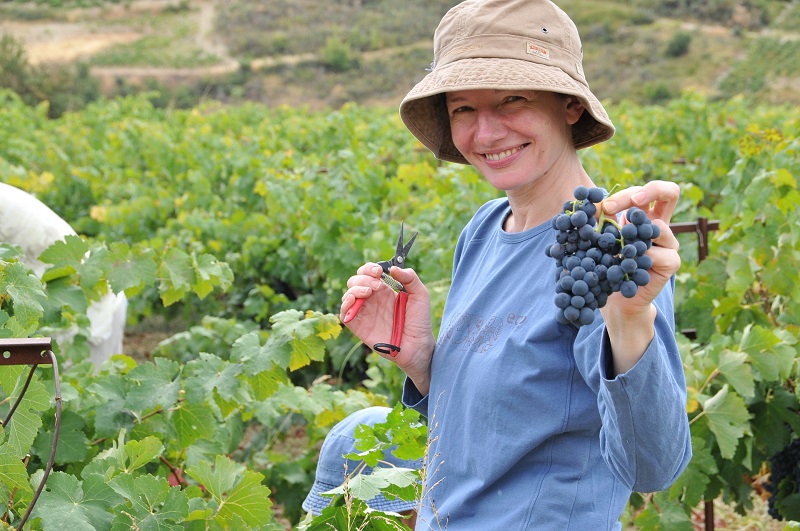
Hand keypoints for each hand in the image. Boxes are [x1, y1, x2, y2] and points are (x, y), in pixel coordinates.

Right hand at [340, 263, 435, 392]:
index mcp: (384, 291)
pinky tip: (354, 300)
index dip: (369, 269)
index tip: (379, 271)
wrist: (418, 345)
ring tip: (369, 291)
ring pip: (348, 294)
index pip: (368, 273)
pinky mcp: (359, 326)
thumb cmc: (420, 321)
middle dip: (363, 278)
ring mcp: (364, 313)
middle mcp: (372, 300)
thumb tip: (393, 268)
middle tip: (377, 285)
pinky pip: (344, 313)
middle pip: (355, 281)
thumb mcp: (420, 295)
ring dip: (355, 288)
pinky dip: (345, 304)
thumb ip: (410, 278)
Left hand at [601, 180, 681, 313]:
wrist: (616, 299)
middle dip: (648, 191)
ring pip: (659, 226)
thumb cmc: (608, 264)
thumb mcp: (602, 238)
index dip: (631, 192)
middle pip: (671, 191)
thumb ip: (601, 220)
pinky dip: (637, 259)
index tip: (607, 207)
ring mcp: (669, 244)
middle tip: (625, 205)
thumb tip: (591, 203)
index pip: (650, 190)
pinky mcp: (671, 263)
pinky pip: (658, 254)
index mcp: (646, 215)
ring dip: (633, 236)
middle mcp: (661, 225)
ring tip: (617, 249)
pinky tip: (624, 267)